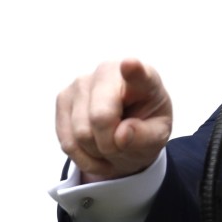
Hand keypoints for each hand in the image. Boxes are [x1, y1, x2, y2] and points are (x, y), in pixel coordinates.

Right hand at [56, 59, 172, 181]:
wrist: (126, 130)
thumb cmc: (146, 127)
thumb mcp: (158, 137)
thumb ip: (145, 137)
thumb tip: (120, 135)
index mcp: (145, 78)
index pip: (138, 73)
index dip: (133, 69)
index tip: (130, 64)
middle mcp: (109, 72)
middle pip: (100, 117)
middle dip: (110, 144)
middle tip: (123, 146)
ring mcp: (82, 82)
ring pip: (81, 133)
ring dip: (97, 152)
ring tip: (112, 147)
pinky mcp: (63, 98)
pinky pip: (67, 142)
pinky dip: (83, 157)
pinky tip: (96, 151)